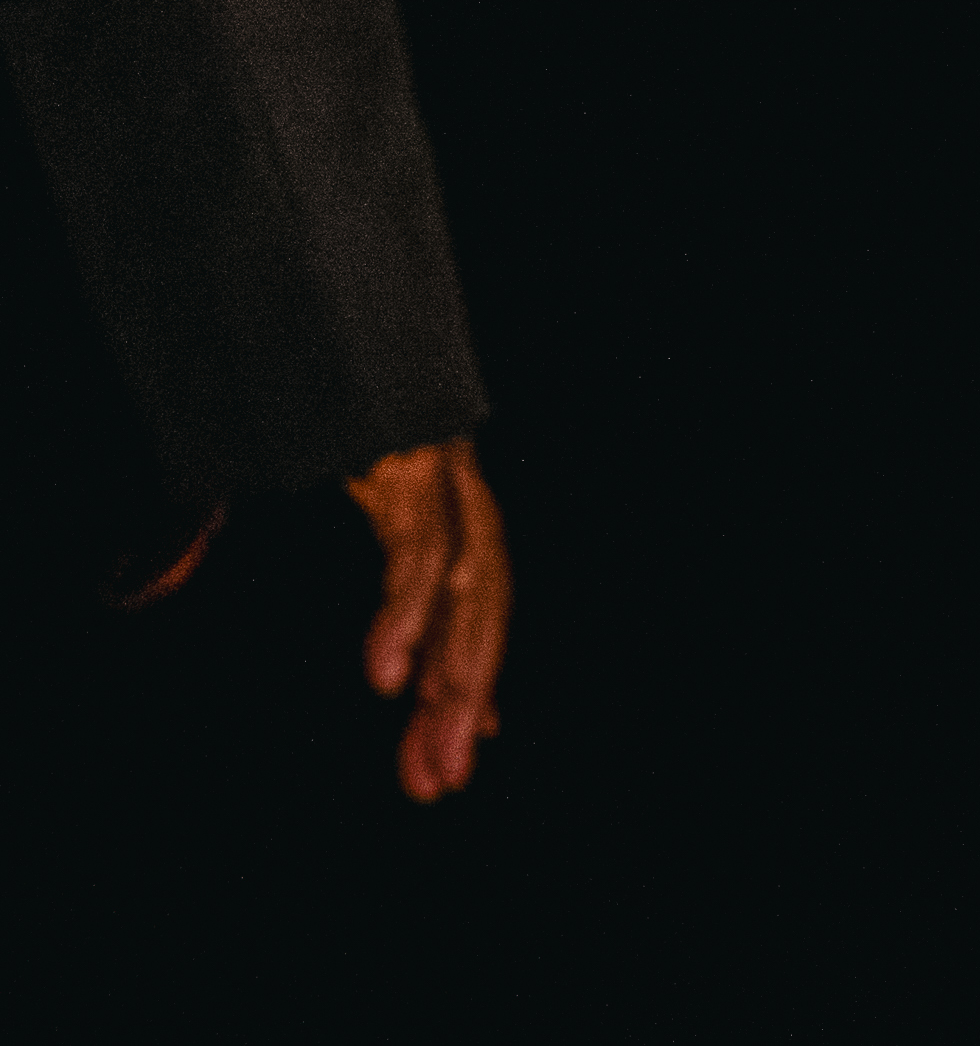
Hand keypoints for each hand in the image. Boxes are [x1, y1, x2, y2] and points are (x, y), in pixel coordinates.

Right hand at [343, 435, 509, 800]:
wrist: (345, 354)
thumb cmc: (359, 440)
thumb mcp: (382, 528)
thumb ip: (400, 606)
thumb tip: (421, 688)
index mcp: (459, 527)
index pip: (473, 627)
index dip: (465, 698)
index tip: (445, 771)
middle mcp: (467, 506)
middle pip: (481, 615)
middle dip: (464, 699)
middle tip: (440, 778)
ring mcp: (447, 481)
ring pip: (466, 586)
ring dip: (450, 661)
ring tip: (427, 729)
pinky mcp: (413, 465)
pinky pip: (420, 548)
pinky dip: (409, 610)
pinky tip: (392, 666)